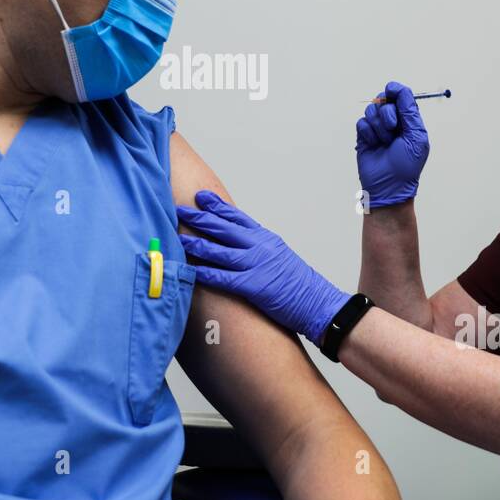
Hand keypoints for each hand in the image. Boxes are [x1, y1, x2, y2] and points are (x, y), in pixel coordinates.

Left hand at [175, 191, 350, 344]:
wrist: (319, 302)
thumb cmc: (299, 283)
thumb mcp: (279, 255)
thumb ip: (258, 247)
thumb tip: (237, 242)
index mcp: (266, 238)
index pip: (237, 216)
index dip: (217, 206)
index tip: (201, 196)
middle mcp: (260, 247)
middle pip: (225, 228)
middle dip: (201, 218)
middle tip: (181, 209)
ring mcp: (257, 265)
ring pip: (220, 251)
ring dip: (198, 243)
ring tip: (180, 236)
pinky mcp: (254, 287)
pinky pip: (224, 278)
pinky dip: (206, 272)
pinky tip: (191, 268)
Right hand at [356, 80, 429, 207]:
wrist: (389, 186)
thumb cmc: (407, 165)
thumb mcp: (416, 136)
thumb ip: (410, 111)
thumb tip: (399, 90)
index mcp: (408, 121)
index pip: (401, 97)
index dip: (396, 90)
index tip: (391, 89)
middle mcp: (393, 122)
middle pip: (384, 100)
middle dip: (388, 113)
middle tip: (392, 128)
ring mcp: (377, 129)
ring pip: (371, 110)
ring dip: (378, 125)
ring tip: (385, 141)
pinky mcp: (364, 136)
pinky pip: (361, 122)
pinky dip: (368, 133)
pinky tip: (374, 144)